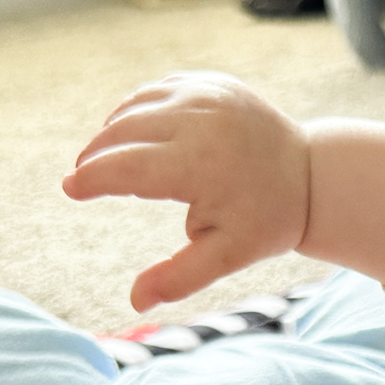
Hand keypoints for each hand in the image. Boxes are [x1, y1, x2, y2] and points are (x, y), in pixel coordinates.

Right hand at [62, 72, 313, 311]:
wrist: (313, 175)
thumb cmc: (267, 220)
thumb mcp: (228, 255)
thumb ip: (179, 277)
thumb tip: (135, 303)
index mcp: (200, 164)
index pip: (127, 167)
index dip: (93, 178)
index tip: (71, 189)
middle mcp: (199, 121)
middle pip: (123, 132)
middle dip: (97, 155)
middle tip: (82, 177)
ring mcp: (206, 94)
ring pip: (137, 106)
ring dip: (113, 131)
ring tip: (102, 158)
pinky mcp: (212, 82)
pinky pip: (158, 90)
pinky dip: (138, 109)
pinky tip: (130, 131)